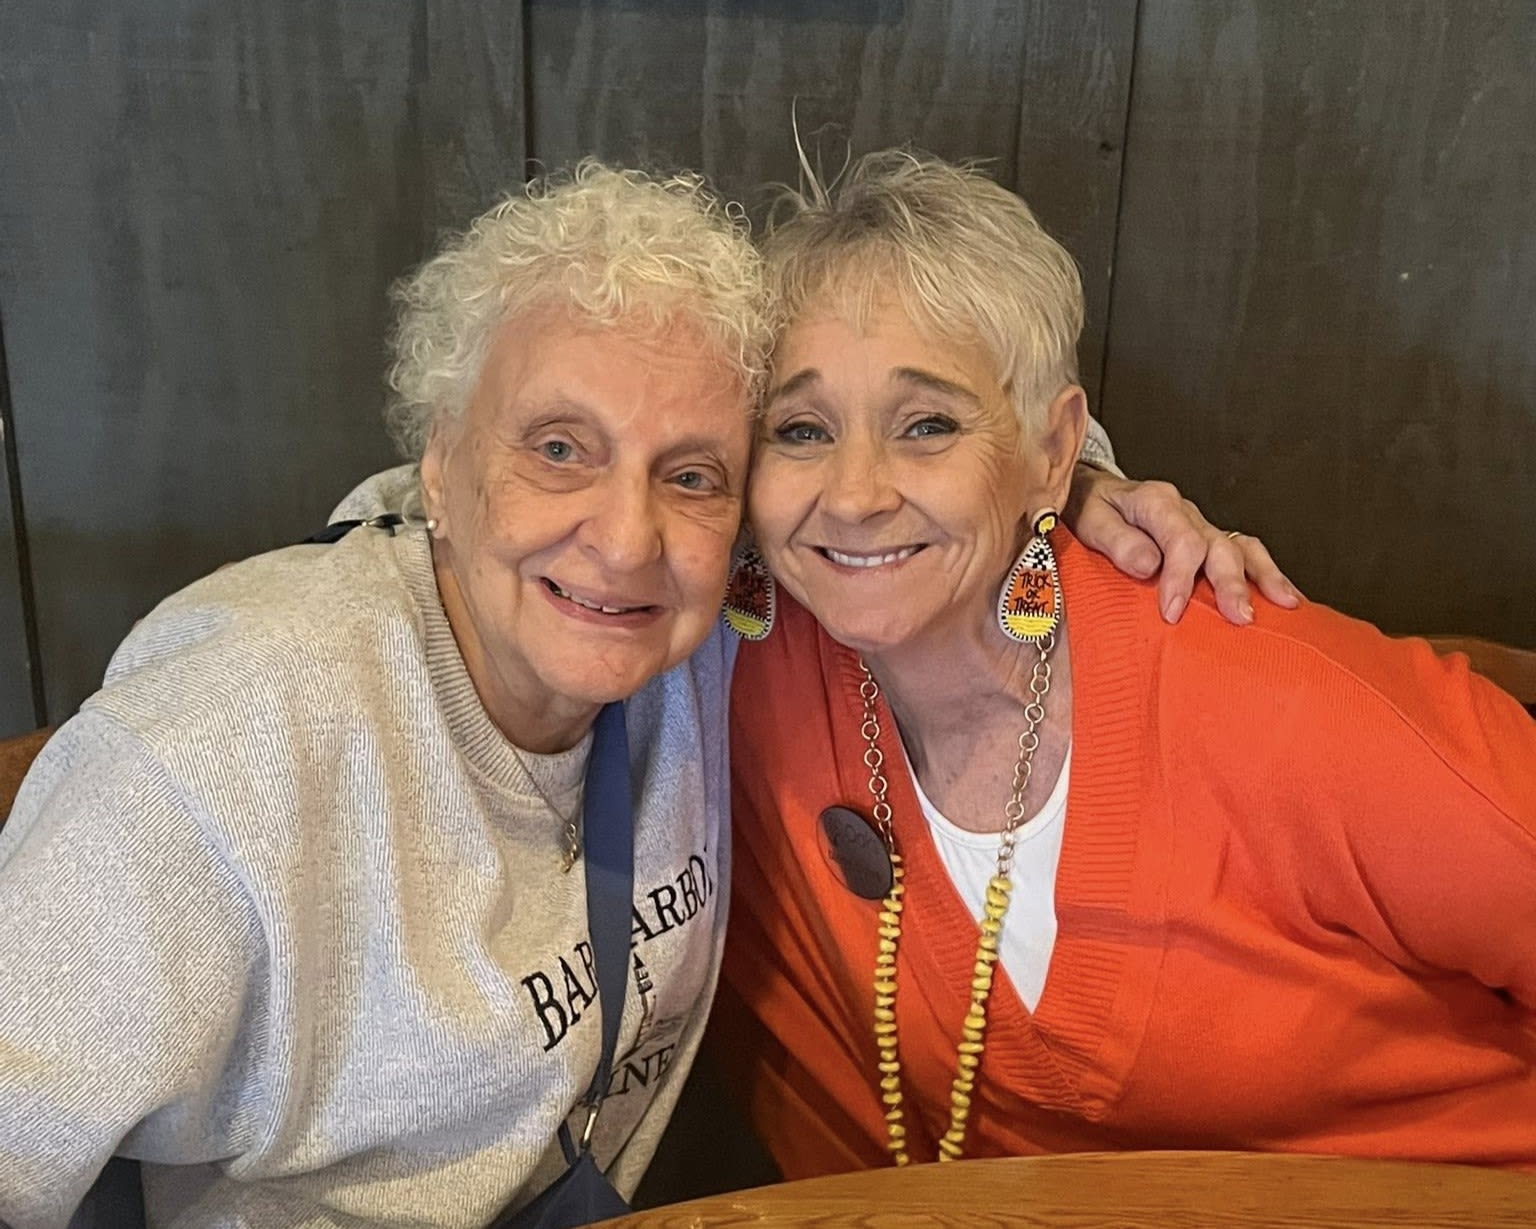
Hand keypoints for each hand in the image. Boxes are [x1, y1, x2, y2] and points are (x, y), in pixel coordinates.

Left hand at [1063, 464, 1301, 624]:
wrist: (1092, 494)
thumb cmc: (1091, 510)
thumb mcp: (1090, 520)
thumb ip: (1117, 541)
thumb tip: (1149, 565)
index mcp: (1156, 503)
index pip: (1181, 541)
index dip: (1180, 578)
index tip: (1172, 613)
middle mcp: (1185, 511)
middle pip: (1218, 545)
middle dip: (1230, 583)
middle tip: (1238, 617)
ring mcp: (1202, 525)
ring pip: (1240, 547)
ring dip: (1262, 577)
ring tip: (1284, 604)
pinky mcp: (1209, 539)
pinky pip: (1245, 551)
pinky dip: (1266, 573)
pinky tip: (1286, 597)